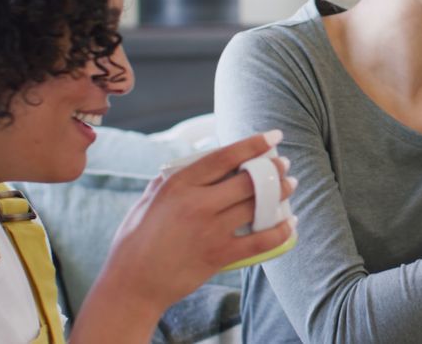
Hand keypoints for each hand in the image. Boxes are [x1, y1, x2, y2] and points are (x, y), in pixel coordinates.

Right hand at [95, 131, 297, 313]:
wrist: (131, 284)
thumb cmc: (135, 240)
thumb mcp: (147, 200)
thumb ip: (170, 180)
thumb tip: (192, 163)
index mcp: (179, 185)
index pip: (224, 156)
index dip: (253, 144)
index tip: (273, 137)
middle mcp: (197, 204)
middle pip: (248, 180)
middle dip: (273, 169)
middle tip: (284, 165)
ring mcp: (210, 230)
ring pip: (258, 205)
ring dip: (280, 193)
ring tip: (290, 186)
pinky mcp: (219, 255)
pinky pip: (261, 240)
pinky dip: (281, 231)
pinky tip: (290, 223)